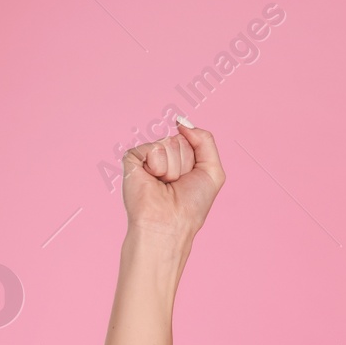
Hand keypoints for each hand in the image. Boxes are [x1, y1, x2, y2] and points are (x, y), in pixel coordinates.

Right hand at [121, 119, 225, 240]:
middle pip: (180, 140)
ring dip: (173, 168)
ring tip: (165, 184)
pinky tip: (152, 180)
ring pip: (168, 143)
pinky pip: (153, 148)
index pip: (192, 139)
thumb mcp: (213, 172)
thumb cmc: (191, 205)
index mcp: (181, 158)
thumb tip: (181, 122)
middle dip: (185, 164)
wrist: (169, 222)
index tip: (190, 180)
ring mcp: (147, 156)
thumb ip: (205, 140)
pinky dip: (158, 166)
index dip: (196, 161)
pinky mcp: (132, 159)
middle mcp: (164, 156)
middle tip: (176, 184)